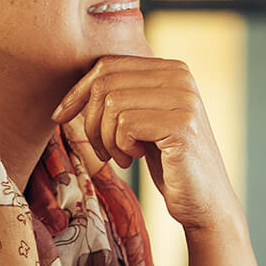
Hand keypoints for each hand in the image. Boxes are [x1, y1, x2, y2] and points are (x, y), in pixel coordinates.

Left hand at [52, 55, 240, 230]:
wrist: (204, 201)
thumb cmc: (169, 163)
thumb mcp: (143, 121)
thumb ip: (122, 95)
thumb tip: (73, 90)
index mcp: (172, 69)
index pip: (109, 65)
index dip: (78, 91)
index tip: (61, 116)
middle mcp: (181, 76)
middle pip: (106, 82)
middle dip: (91, 121)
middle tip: (102, 150)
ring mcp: (184, 99)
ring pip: (112, 104)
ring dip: (105, 138)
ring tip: (120, 157)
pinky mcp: (181, 125)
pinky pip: (125, 125)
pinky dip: (120, 147)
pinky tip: (136, 159)